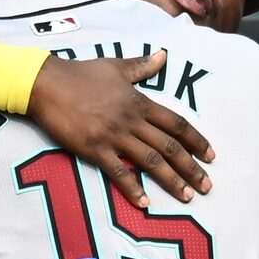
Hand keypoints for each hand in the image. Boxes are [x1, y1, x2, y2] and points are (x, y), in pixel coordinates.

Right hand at [28, 51, 213, 207]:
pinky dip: (133, 188)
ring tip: (187, 196)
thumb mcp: (116, 66)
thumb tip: (164, 55)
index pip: (177, 124)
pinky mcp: (94, 149)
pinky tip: (145, 202)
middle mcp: (131, 120)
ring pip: (150, 160)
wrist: (46, 83)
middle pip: (169, 146)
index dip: (196, 141)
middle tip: (207, 186)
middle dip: (191, 167)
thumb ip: (142, 66)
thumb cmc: (81, 73)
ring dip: (171, 180)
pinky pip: (118, 172)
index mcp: (139, 102)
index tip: (211, 156)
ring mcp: (113, 135)